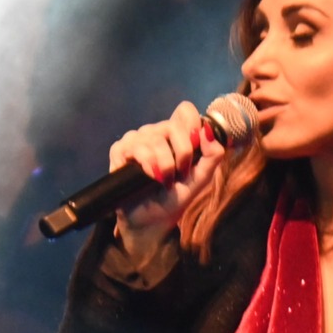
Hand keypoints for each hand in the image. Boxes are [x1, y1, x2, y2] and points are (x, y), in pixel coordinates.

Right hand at [109, 101, 227, 260]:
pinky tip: (146, 177)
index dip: (192, 124)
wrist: (151, 221)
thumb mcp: (200, 180)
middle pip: (172, 126)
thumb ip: (212, 156)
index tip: (195, 146)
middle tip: (180, 173)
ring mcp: (136, 140)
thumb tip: (208, 131)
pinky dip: (145, 164)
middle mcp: (156, 133)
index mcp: (176, 136)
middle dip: (181, 153)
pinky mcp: (120, 151)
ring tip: (163, 180)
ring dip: (163, 164)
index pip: (185, 111)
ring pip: (153, 138)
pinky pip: (133, 147)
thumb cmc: (174, 199)